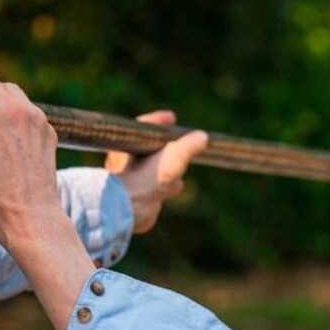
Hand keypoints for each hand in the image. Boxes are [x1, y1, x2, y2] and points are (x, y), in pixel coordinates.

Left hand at [105, 111, 207, 233]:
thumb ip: (189, 146)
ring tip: (180, 167)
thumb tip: (202, 137)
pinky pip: (154, 187)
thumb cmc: (145, 179)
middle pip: (150, 149)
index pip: (145, 128)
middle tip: (181, 142)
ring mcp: (131, 180)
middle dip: (167, 147)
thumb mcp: (173, 157)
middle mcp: (126, 161)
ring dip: (169, 169)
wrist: (128, 211)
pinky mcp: (136, 198)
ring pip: (154, 170)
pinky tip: (174, 187)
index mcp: (130, 145)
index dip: (160, 121)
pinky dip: (165, 186)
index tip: (171, 118)